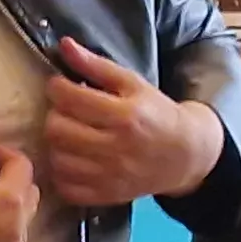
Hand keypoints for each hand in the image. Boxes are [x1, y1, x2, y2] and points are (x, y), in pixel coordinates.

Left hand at [40, 41, 220, 204]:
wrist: (184, 155)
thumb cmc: (156, 114)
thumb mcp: (133, 83)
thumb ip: (96, 65)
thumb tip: (64, 45)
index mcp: (124, 114)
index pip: (69, 98)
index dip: (56, 88)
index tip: (61, 87)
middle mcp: (116, 147)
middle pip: (57, 129)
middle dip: (55, 115)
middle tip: (65, 112)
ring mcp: (110, 176)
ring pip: (57, 159)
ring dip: (56, 144)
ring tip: (68, 134)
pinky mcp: (105, 196)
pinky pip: (65, 187)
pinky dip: (62, 173)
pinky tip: (72, 160)